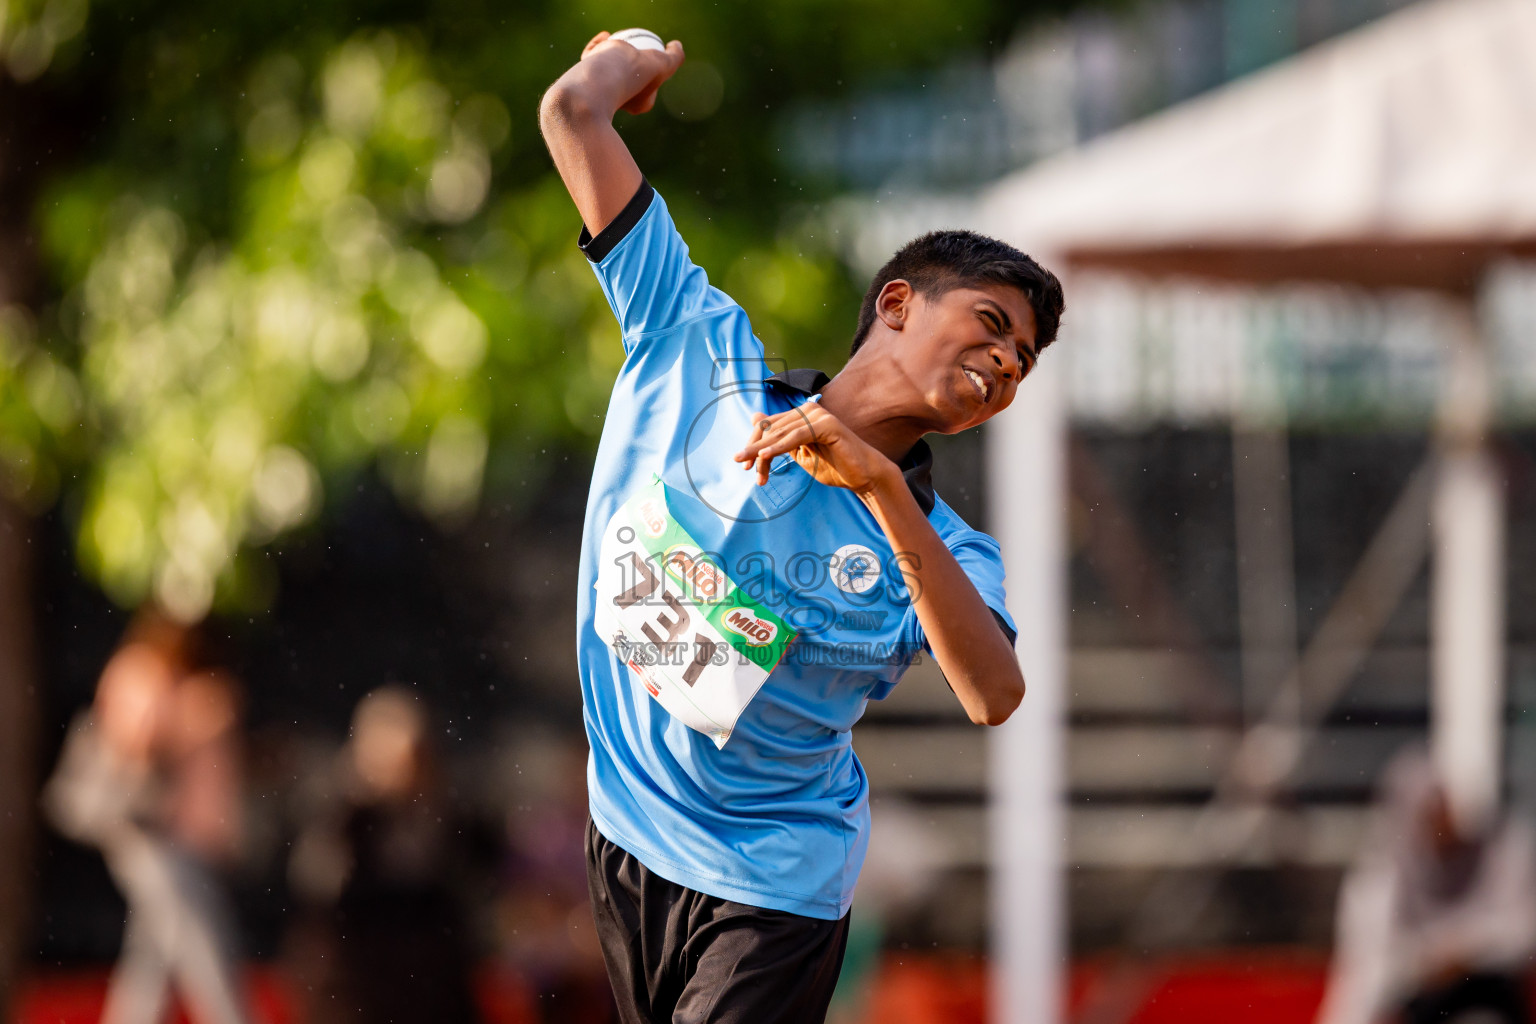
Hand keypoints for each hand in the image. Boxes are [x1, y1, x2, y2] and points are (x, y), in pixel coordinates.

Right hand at [579, 31, 684, 114]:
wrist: (595, 84)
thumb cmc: (630, 74)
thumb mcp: (661, 64)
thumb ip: (674, 57)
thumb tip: (676, 45)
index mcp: (638, 104)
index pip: (649, 86)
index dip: (654, 71)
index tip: (654, 55)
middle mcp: (618, 102)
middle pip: (628, 79)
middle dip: (632, 65)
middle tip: (635, 45)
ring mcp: (599, 93)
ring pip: (607, 70)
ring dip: (612, 55)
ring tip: (618, 39)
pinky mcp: (581, 82)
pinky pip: (591, 63)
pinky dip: (598, 48)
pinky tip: (605, 36)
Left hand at [733, 403, 896, 496]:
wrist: (862, 476)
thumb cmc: (834, 467)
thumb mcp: (799, 454)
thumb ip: (779, 439)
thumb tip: (755, 417)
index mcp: (801, 415)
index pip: (769, 425)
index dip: (753, 443)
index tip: (744, 465)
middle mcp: (808, 410)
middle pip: (772, 428)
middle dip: (755, 449)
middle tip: (743, 467)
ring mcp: (818, 415)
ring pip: (781, 433)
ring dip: (762, 451)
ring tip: (748, 465)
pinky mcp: (827, 424)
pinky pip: (797, 436)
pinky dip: (779, 446)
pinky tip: (765, 455)